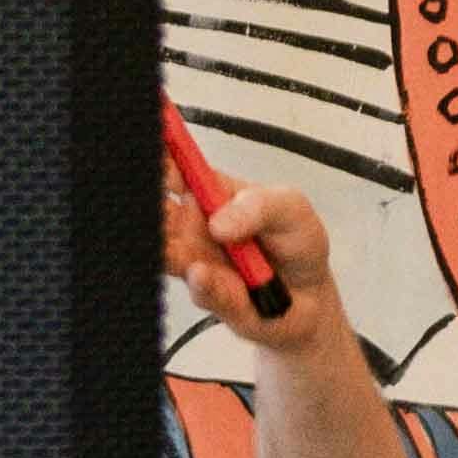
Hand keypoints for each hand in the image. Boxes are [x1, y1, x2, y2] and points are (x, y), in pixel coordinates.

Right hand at [170, 158, 347, 361]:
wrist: (311, 294)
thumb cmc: (295, 241)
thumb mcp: (291, 208)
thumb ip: (260, 205)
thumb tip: (219, 222)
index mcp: (208, 193)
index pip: (173, 170)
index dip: (159, 162)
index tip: (156, 162)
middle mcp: (192, 225)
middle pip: (155, 212)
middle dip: (145, 207)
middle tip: (156, 205)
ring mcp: (195, 260)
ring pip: (166, 252)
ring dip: (164, 247)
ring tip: (173, 241)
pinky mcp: (209, 294)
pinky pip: (199, 288)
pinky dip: (201, 282)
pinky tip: (201, 272)